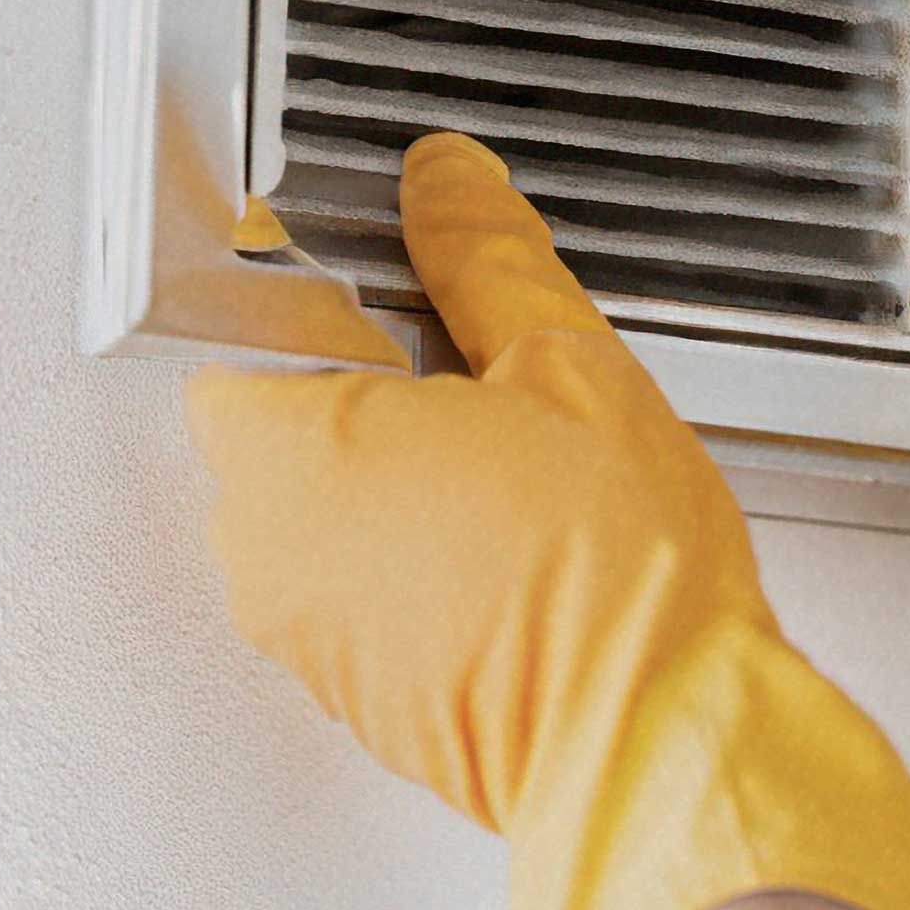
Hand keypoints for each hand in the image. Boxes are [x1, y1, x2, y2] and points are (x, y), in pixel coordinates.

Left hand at [187, 133, 909, 909]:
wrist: (657, 731)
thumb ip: (481, 250)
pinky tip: (516, 527)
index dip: (338, 279)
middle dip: (381, 371)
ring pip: (329, 493)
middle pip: (291, 406)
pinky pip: (358, 573)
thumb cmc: (609, 568)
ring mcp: (306, 628)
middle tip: (490, 366)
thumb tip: (445, 179)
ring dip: (406, 458)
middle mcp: (268, 548)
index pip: (252, 315)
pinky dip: (417, 538)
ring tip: (520, 453)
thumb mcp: (560, 357)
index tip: (409, 275)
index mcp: (293, 450)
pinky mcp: (354, 684)